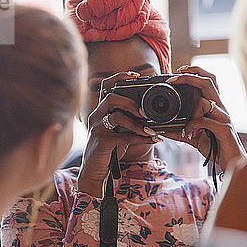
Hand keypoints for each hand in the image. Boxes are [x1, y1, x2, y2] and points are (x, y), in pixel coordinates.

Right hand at [78, 71, 160, 196]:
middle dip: (130, 103)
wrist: (94, 171)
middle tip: (144, 112)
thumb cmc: (108, 149)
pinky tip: (152, 139)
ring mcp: (97, 128)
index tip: (136, 76)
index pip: (105, 85)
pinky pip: (123, 137)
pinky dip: (140, 138)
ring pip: (116, 116)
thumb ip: (128, 120)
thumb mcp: (117, 131)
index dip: (120, 77)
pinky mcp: (102, 142)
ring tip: (150, 130)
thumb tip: (151, 115)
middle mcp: (96, 116)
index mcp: (101, 110)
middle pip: (111, 98)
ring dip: (136, 123)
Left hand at [163, 65, 246, 170]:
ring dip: (190, 112)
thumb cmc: (216, 147)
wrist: (232, 162)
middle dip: (190, 75)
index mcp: (214, 106)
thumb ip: (179, 132)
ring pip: (205, 101)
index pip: (207, 81)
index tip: (177, 71)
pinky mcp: (224, 129)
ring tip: (185, 127)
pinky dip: (193, 125)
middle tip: (173, 78)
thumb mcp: (194, 137)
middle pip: (209, 81)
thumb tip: (161, 130)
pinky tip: (189, 133)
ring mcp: (224, 117)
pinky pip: (205, 121)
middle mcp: (220, 108)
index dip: (194, 72)